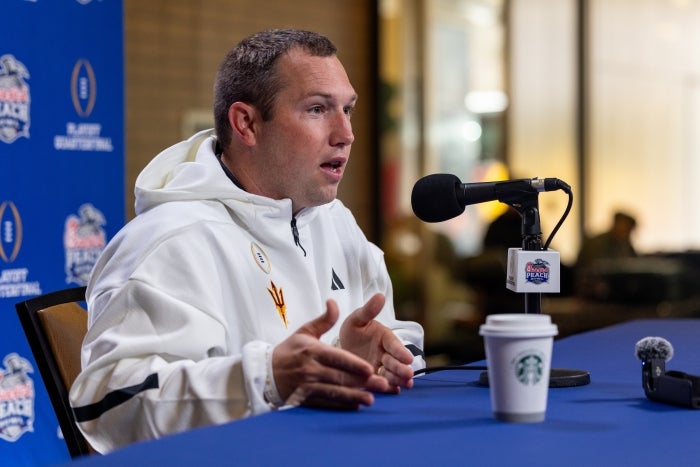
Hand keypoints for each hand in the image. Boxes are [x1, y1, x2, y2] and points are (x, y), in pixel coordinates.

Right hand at [271, 300, 390, 409]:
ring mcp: (307, 386)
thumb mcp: (304, 331)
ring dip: (354, 396)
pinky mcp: (305, 399)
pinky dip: (340, 405)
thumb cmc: (290, 350)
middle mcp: (309, 369)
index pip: (336, 358)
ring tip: (371, 400)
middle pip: (339, 377)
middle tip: (382, 384)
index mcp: (311, 350)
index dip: (353, 364)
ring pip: (334, 392)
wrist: (266, 372)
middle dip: (362, 382)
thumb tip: (333, 302)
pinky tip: (355, 406)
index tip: (369, 368)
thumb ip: (324, 320)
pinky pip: (326, 402)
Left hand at [339, 293, 414, 392]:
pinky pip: (383, 383)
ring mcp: (381, 366)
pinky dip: (389, 387)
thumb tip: (380, 295)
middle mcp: (385, 352)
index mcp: (384, 337)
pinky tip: (394, 391)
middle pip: (395, 361)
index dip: (400, 351)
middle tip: (408, 374)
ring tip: (406, 384)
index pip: (394, 344)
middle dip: (402, 368)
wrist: (343, 346)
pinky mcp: (375, 378)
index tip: (408, 358)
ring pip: (392, 373)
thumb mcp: (358, 318)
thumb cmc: (353, 330)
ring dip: (399, 378)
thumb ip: (369, 310)